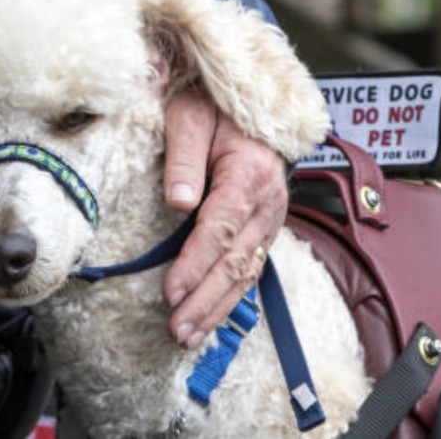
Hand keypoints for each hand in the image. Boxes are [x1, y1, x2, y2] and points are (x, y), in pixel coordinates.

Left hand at [162, 89, 286, 348]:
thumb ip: (184, 158)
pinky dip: (232, 297)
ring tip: (188, 335)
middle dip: (205, 300)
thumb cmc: (214, 107)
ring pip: (247, 272)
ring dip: (218, 307)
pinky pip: (251, 267)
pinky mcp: (264, 227)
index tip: (171, 292)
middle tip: (177, 329)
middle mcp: (267, 202)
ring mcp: (270, 218)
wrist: (252, 105)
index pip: (220, 228)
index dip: (195, 264)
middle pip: (236, 261)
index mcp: (249, 174)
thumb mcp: (191, 117)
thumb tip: (178, 202)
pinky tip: (211, 317)